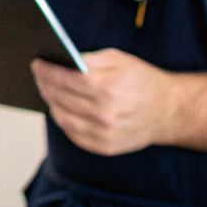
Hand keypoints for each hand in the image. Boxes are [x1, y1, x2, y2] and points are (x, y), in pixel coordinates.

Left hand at [31, 49, 178, 155]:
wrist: (169, 112)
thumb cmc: (143, 81)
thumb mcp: (120, 59)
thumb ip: (89, 58)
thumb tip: (61, 60)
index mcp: (109, 88)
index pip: (66, 79)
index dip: (47, 71)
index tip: (37, 63)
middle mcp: (105, 114)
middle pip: (61, 98)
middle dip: (45, 84)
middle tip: (38, 74)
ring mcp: (104, 134)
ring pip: (62, 118)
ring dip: (50, 102)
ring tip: (46, 90)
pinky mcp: (104, 147)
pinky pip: (72, 133)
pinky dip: (63, 119)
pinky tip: (60, 107)